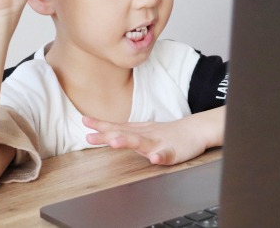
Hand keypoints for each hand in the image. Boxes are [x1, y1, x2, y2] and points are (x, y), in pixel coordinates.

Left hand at [83, 116, 208, 164]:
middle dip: (106, 136)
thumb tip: (99, 130)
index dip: (100, 125)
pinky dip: (160, 156)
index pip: (115, 127)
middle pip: (123, 134)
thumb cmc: (165, 132)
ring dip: (127, 142)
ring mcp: (159, 143)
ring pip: (141, 142)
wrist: (195, 130)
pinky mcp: (173, 151)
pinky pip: (166, 154)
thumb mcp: (140, 130)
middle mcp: (144, 135)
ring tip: (114, 142)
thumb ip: (121, 131)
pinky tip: (153, 158)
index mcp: (137, 131)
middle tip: (89, 137)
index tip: (84, 121)